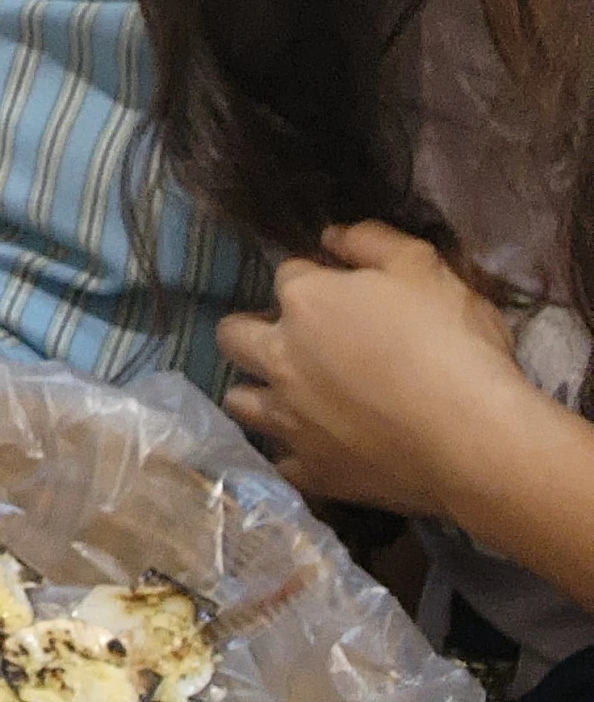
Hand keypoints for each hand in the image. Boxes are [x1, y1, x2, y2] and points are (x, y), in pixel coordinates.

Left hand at [218, 222, 532, 519]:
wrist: (477, 441)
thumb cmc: (453, 344)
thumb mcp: (423, 267)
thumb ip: (371, 242)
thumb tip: (331, 237)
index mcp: (304, 302)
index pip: (288, 276)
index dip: (314, 280)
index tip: (343, 294)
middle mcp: (280, 358)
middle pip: (233, 336)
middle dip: (252, 331)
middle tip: (294, 341)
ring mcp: (291, 420)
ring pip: (240, 401)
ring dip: (257, 392)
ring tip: (290, 396)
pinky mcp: (314, 472)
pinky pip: (282, 464)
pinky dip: (293, 455)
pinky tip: (314, 451)